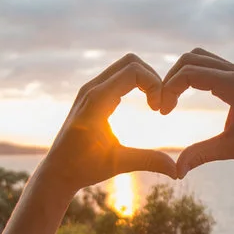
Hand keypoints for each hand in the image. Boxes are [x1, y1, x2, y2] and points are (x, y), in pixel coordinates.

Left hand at [37, 53, 179, 193]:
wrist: (56, 172)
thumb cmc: (83, 168)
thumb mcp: (118, 164)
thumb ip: (148, 161)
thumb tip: (177, 172)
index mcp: (96, 101)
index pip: (133, 71)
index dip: (154, 84)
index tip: (160, 110)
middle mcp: (91, 89)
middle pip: (130, 61)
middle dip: (152, 78)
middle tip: (160, 104)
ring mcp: (90, 90)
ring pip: (124, 66)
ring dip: (145, 80)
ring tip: (154, 105)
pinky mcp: (92, 95)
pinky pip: (118, 77)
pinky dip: (136, 83)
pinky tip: (144, 104)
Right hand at [160, 48, 233, 175]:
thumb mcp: (230, 149)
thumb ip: (200, 155)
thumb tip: (175, 172)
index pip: (190, 73)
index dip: (169, 88)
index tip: (162, 111)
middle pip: (191, 59)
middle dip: (171, 79)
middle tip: (163, 106)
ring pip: (199, 57)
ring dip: (181, 74)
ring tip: (172, 100)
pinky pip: (209, 64)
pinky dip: (193, 74)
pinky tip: (187, 96)